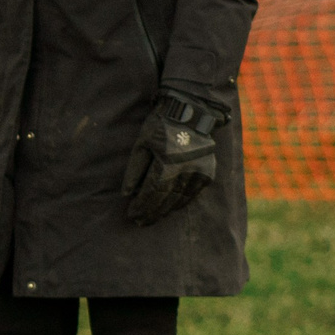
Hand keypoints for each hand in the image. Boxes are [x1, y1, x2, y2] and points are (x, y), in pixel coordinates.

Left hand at [122, 96, 221, 225]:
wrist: (191, 112)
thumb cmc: (161, 126)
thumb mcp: (142, 144)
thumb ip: (134, 170)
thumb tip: (126, 194)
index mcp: (167, 162)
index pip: (152, 192)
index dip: (142, 206)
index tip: (132, 215)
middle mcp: (186, 170)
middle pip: (166, 199)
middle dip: (152, 212)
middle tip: (140, 222)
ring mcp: (199, 172)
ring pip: (181, 199)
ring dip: (166, 210)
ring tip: (153, 218)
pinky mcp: (208, 172)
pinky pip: (193, 194)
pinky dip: (181, 203)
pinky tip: (171, 208)